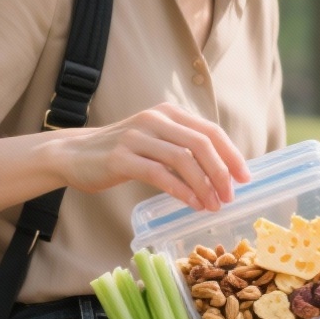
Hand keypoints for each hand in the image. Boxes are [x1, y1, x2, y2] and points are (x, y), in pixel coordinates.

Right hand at [60, 101, 249, 210]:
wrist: (75, 154)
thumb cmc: (122, 152)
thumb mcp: (156, 140)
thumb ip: (184, 148)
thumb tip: (223, 173)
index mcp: (169, 113)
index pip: (211, 131)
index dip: (231, 155)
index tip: (244, 178)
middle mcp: (156, 119)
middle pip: (201, 144)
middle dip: (221, 172)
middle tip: (230, 196)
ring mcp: (137, 137)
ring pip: (183, 159)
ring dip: (203, 185)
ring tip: (213, 205)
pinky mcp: (122, 157)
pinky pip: (159, 174)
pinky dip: (181, 190)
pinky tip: (192, 204)